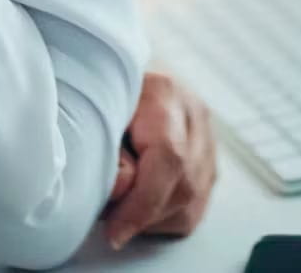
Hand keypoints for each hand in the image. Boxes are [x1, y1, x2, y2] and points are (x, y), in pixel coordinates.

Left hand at [102, 71, 217, 248]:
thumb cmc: (98, 90)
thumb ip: (105, 151)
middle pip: (185, 184)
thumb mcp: (91, 112)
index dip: (142, 203)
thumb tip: (121, 189)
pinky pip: (195, 205)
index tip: (114, 230)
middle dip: (144, 214)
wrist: (118, 70)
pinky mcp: (209, 157)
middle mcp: (195, 113)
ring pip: (193, 200)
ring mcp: (208, 136)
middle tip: (109, 220)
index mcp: (164, 92)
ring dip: (154, 218)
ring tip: (121, 206)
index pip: (169, 158)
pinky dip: (165, 217)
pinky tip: (140, 206)